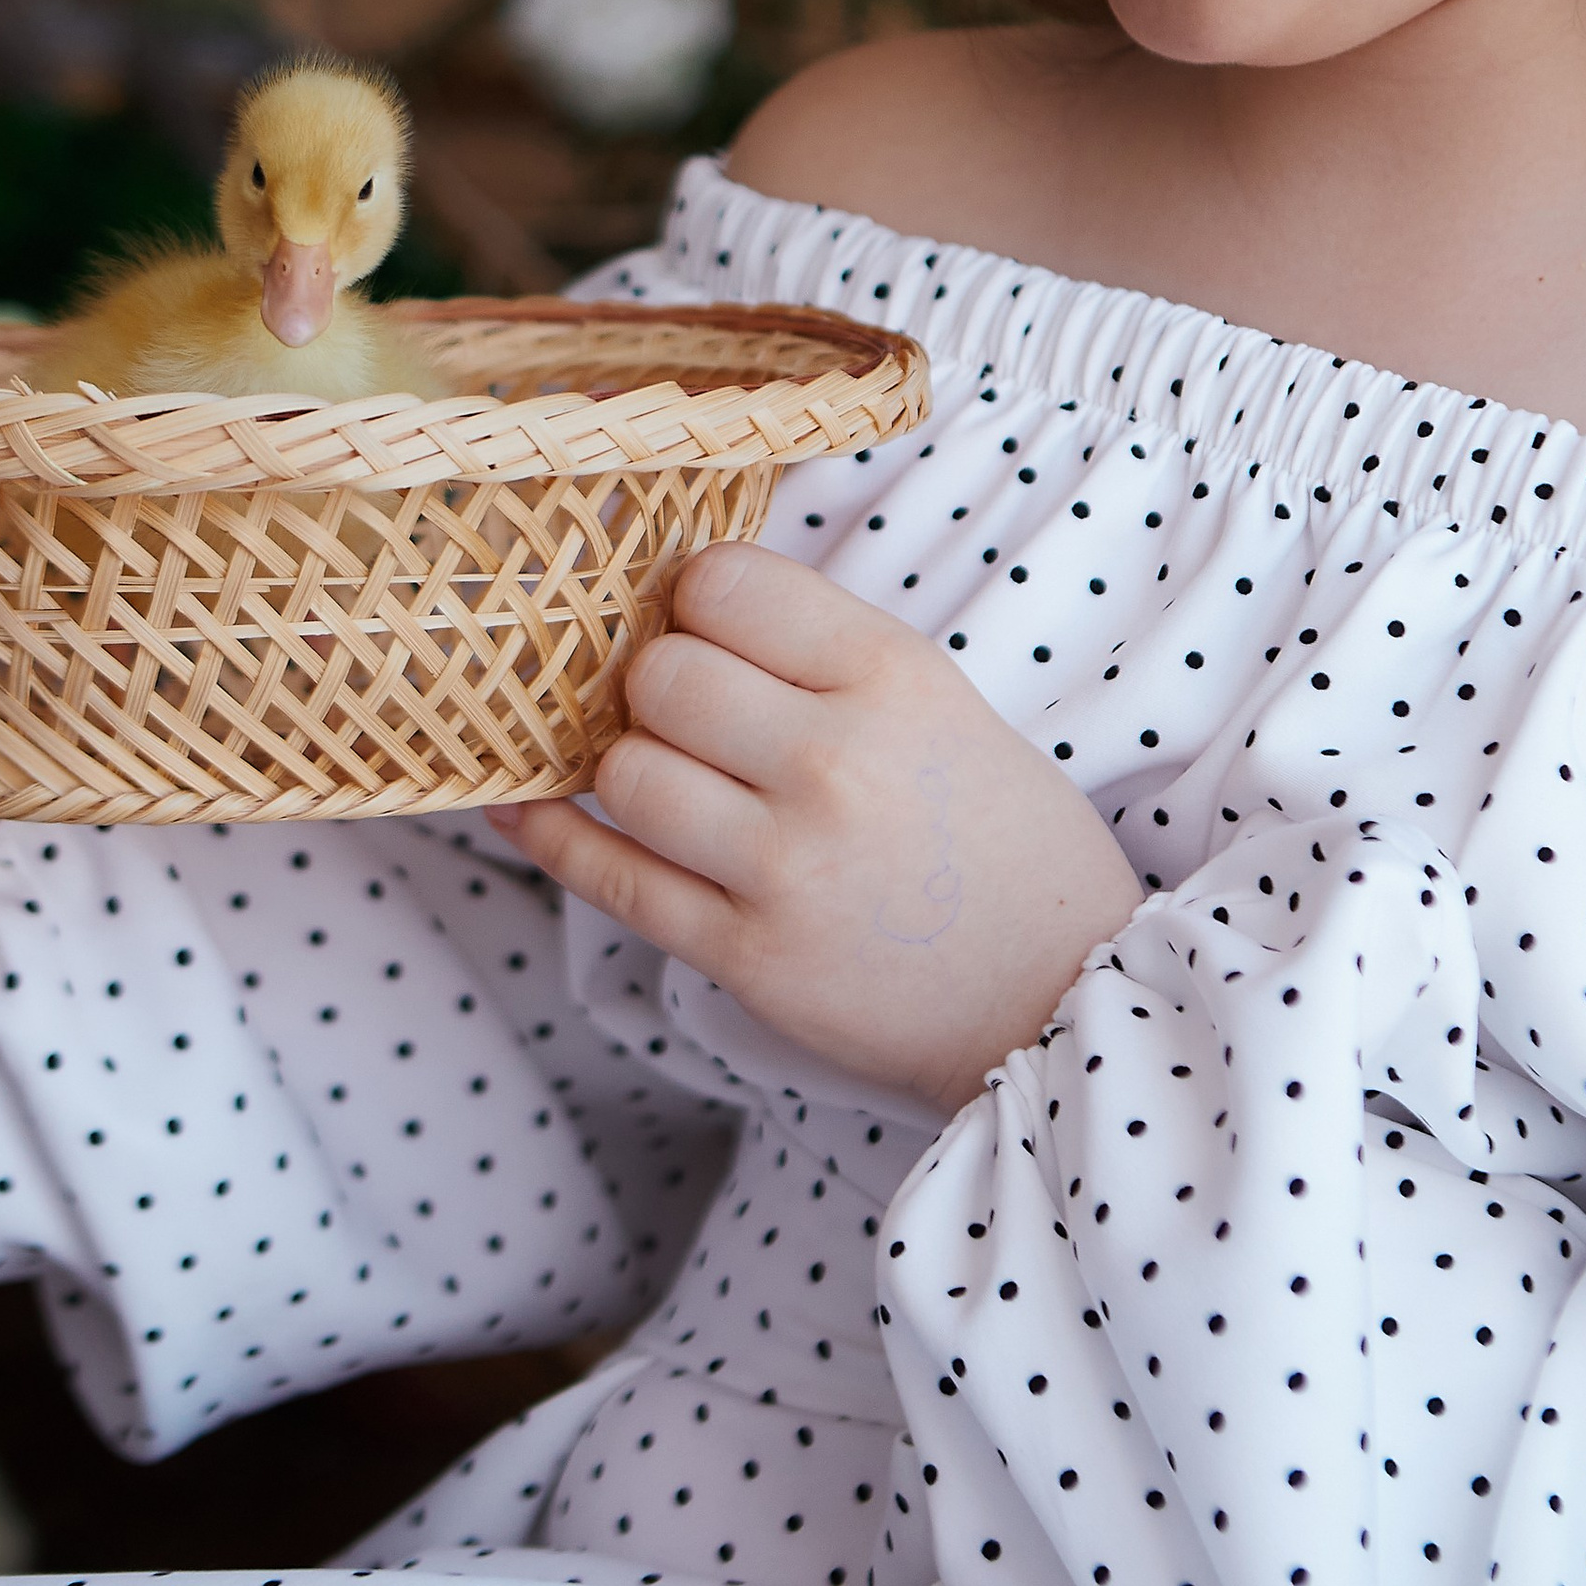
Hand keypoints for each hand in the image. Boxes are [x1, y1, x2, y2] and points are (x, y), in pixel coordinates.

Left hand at [499, 543, 1141, 1114]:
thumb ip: (823, 654)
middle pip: (660, 673)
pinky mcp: (746, 957)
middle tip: (692, 714)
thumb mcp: (942, 703)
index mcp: (891, 677)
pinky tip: (527, 807)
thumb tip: (682, 601)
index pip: (724, 583)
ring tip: (675, 781)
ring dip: (633, 769)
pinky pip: (609, 876)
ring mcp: (783, 866)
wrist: (1058, 1002)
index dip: (696, 598)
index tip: (706, 624)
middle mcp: (832, 761)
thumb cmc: (1001, 840)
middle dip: (658, 685)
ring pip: (625, 771)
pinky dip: (553, 835)